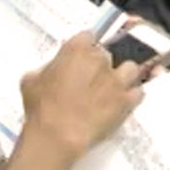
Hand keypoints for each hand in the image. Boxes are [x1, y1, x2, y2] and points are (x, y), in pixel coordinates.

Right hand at [20, 31, 145, 160]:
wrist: (58, 134)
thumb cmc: (40, 106)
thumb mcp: (31, 79)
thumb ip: (47, 68)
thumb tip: (53, 68)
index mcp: (76, 49)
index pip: (87, 35)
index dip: (83, 45)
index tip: (79, 54)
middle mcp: (100, 59)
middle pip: (106, 53)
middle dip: (98, 63)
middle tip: (89, 76)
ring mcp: (117, 80)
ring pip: (129, 68)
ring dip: (122, 75)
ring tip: (112, 86)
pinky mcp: (128, 101)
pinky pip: (138, 92)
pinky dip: (131, 95)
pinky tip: (122, 101)